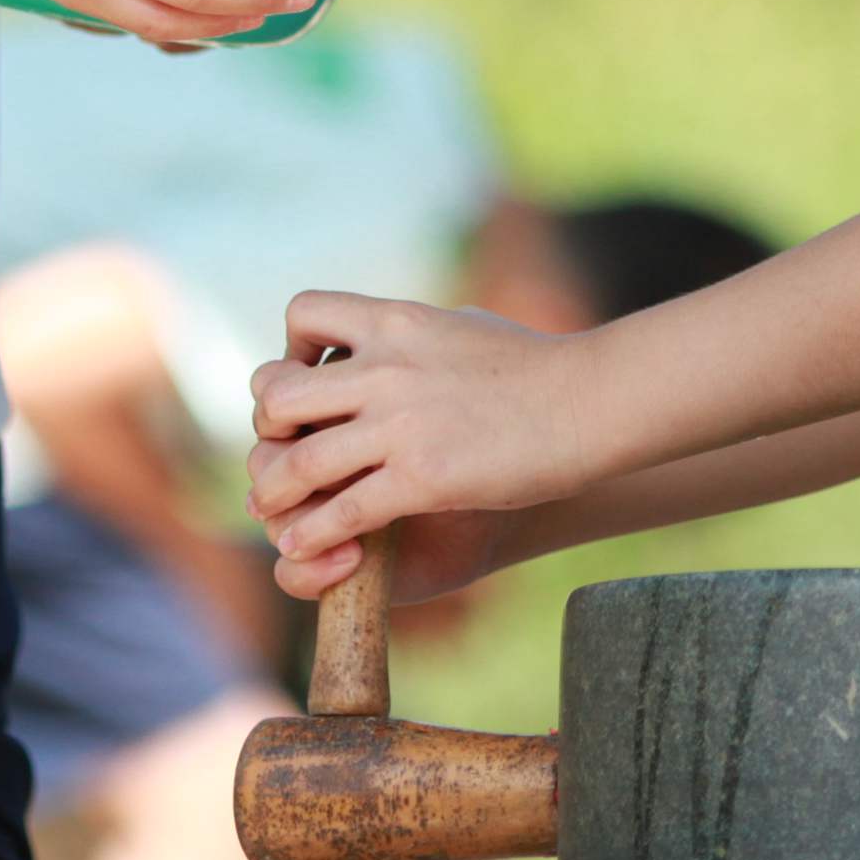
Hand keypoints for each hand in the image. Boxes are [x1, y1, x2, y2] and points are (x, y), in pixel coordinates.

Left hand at [247, 294, 615, 586]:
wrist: (590, 402)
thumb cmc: (536, 366)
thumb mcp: (461, 325)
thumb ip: (412, 332)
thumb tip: (382, 333)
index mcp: (395, 321)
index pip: (302, 313)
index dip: (289, 349)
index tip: (307, 381)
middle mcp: (385, 368)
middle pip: (277, 394)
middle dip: (269, 429)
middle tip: (285, 452)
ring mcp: (401, 424)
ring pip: (296, 463)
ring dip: (276, 494)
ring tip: (275, 512)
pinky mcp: (422, 478)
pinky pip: (340, 511)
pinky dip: (313, 536)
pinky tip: (310, 546)